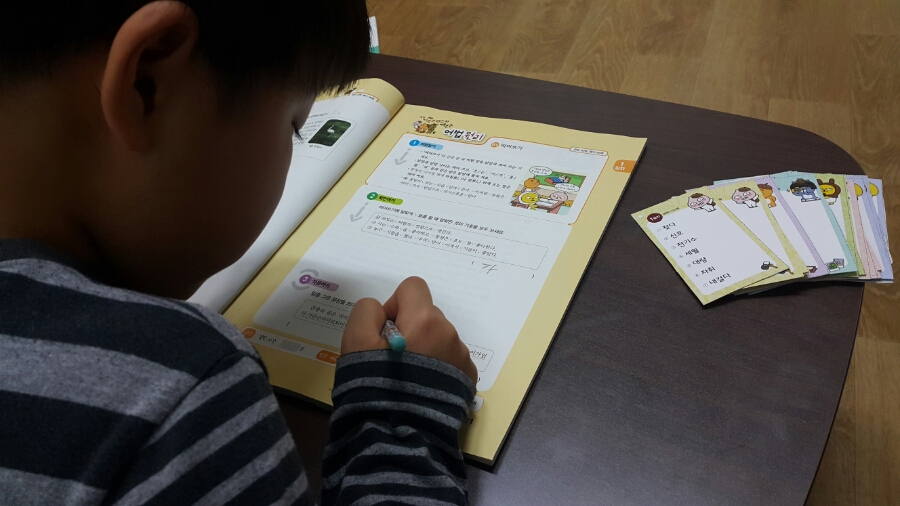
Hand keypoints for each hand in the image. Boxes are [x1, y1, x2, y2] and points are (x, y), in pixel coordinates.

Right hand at [341, 276, 477, 384]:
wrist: (400, 437)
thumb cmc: (376, 386)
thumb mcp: (355, 342)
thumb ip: (367, 312)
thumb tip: (383, 311)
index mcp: (425, 320)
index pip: (412, 287)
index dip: (394, 304)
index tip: (383, 332)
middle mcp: (450, 334)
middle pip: (426, 314)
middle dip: (409, 329)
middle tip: (391, 359)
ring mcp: (462, 359)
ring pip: (438, 339)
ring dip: (423, 349)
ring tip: (406, 379)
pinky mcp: (467, 380)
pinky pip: (449, 360)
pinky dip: (436, 368)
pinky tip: (421, 390)